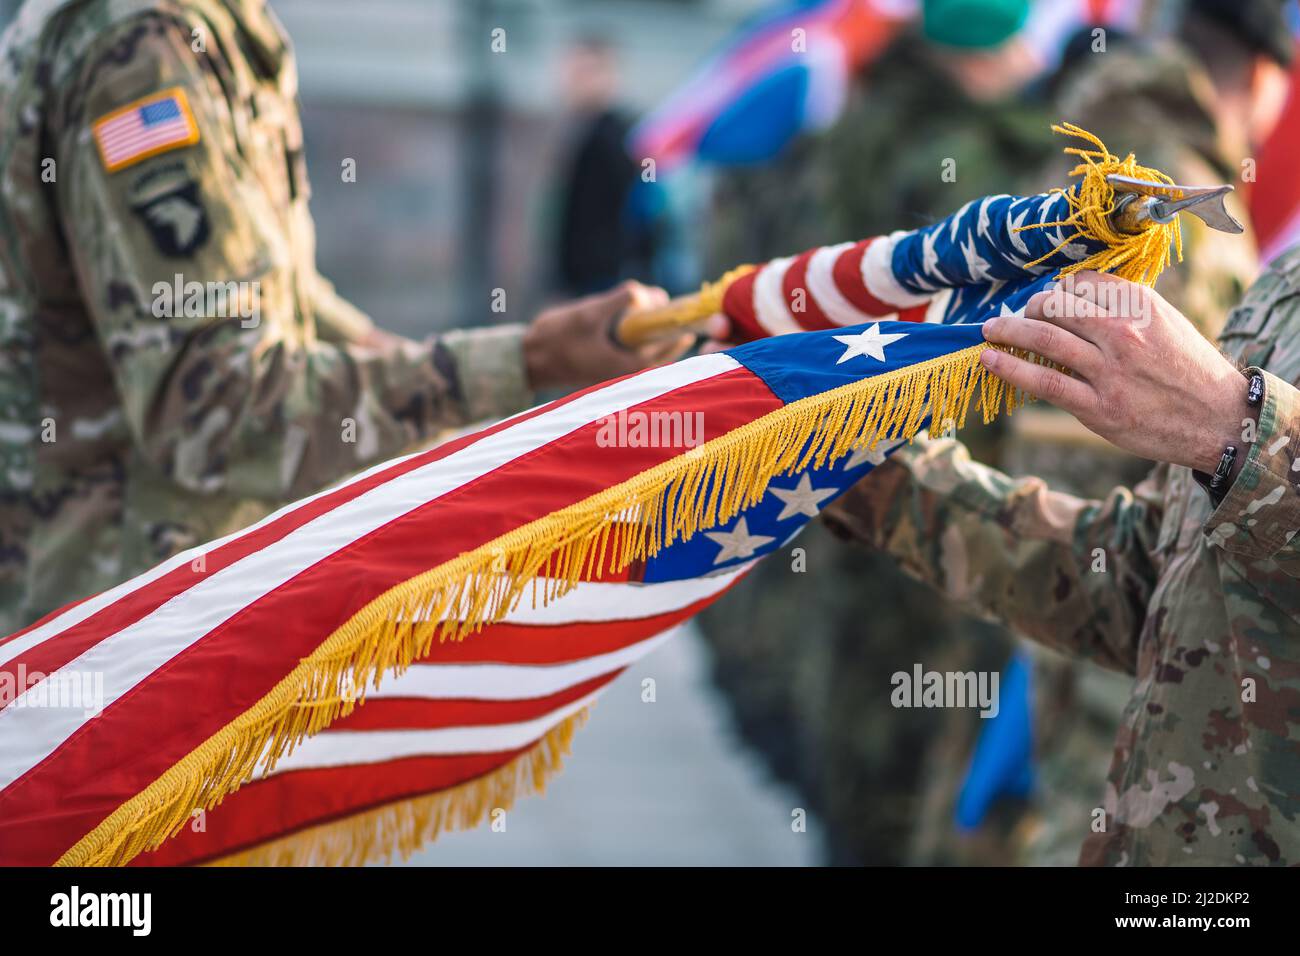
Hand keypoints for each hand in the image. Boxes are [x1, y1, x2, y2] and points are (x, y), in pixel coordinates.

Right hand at [523, 281, 695, 389]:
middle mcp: (627, 374)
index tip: (684, 311)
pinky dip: (640, 340)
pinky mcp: (608, 369)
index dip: (677, 327)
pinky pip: (635, 355)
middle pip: (662, 352)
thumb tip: (643, 292)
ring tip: (654, 311)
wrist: (529, 359)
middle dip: (668, 330)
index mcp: (628, 365)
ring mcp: (617, 373)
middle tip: (672, 308)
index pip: (667, 347)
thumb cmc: (557, 338)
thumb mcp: (589, 313)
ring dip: (654, 334)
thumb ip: (618, 301)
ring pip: (649, 354)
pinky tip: (636, 323)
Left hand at [979, 271, 1252, 473]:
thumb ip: (1122, 308)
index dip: (1057, 289)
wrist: (1217, 419)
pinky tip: (991, 360)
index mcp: (1141, 306)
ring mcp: (1110, 372)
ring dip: (1009, 331)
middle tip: (1013, 316)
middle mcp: (1123, 333)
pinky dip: (1010, 368)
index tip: (1045, 298)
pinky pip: (1044, 383)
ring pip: (1045, 339)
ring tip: (991, 330)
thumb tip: (1071, 296)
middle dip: (1028, 308)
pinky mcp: (1099, 407)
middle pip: (1056, 307)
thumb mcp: (1164, 323)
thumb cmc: (1185, 369)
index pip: (1082, 283)